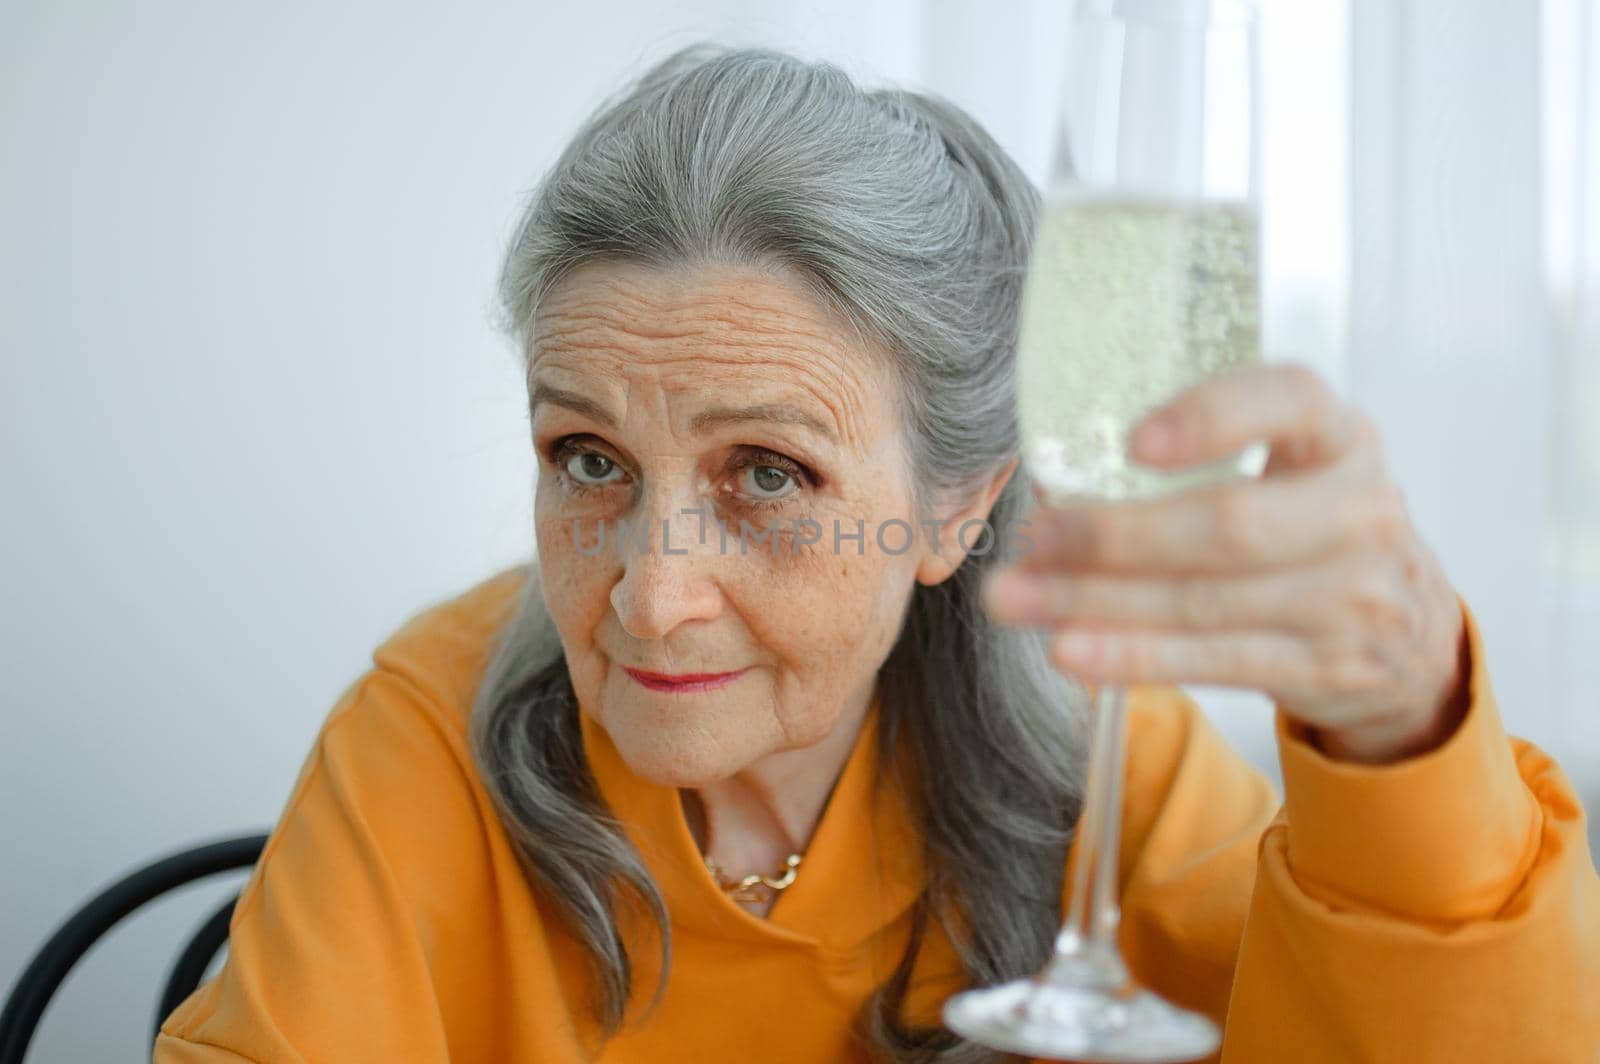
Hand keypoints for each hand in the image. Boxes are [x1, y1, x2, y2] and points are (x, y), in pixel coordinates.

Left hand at [984, 362, 1469, 764]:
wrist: (1412, 636)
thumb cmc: (1311, 529)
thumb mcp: (1294, 470)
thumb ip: (1206, 458)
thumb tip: (1054, 473)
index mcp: (1341, 436)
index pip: (1291, 401)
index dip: (1213, 418)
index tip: (1134, 442)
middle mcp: (1359, 510)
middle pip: (1231, 524)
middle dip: (1115, 535)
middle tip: (1033, 537)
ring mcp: (1349, 597)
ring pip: (1205, 603)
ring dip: (1095, 603)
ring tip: (1014, 598)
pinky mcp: (1324, 666)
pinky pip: (1211, 663)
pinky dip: (1131, 656)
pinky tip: (1070, 650)